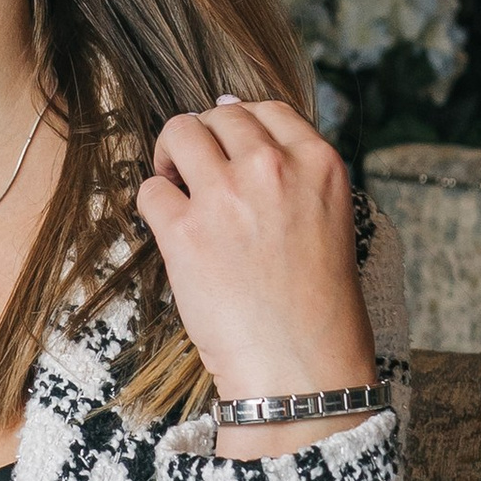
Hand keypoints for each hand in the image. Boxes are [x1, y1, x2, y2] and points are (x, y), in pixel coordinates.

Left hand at [136, 96, 374, 448]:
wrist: (301, 371)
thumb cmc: (318, 309)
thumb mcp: (330, 221)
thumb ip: (293, 173)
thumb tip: (230, 111)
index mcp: (320, 165)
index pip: (267, 109)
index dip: (239, 124)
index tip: (229, 148)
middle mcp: (273, 169)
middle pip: (219, 116)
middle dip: (203, 137)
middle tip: (197, 171)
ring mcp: (226, 197)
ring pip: (179, 133)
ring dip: (171, 155)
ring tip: (177, 187)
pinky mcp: (185, 232)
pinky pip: (150, 191)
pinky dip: (154, 206)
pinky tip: (173, 232)